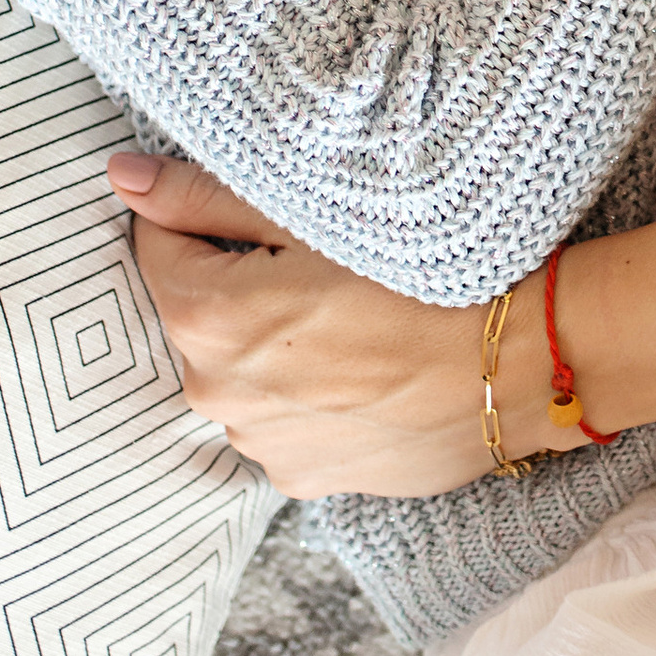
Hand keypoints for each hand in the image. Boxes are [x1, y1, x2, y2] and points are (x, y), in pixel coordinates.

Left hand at [109, 155, 655, 483]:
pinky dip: (309, 389)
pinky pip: (285, 419)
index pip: (155, 246)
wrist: (534, 361)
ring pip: (241, 371)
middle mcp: (220, 401)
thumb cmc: (436, 271)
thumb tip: (121, 175)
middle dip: (237, 279)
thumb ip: (208, 194)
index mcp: (208, 324)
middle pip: (197, 314)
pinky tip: (368, 361)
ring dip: (272, 339)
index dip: (200, 214)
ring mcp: (268, 450)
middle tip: (319, 250)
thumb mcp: (319, 211)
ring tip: (353, 309)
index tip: (259, 204)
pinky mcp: (316, 479)